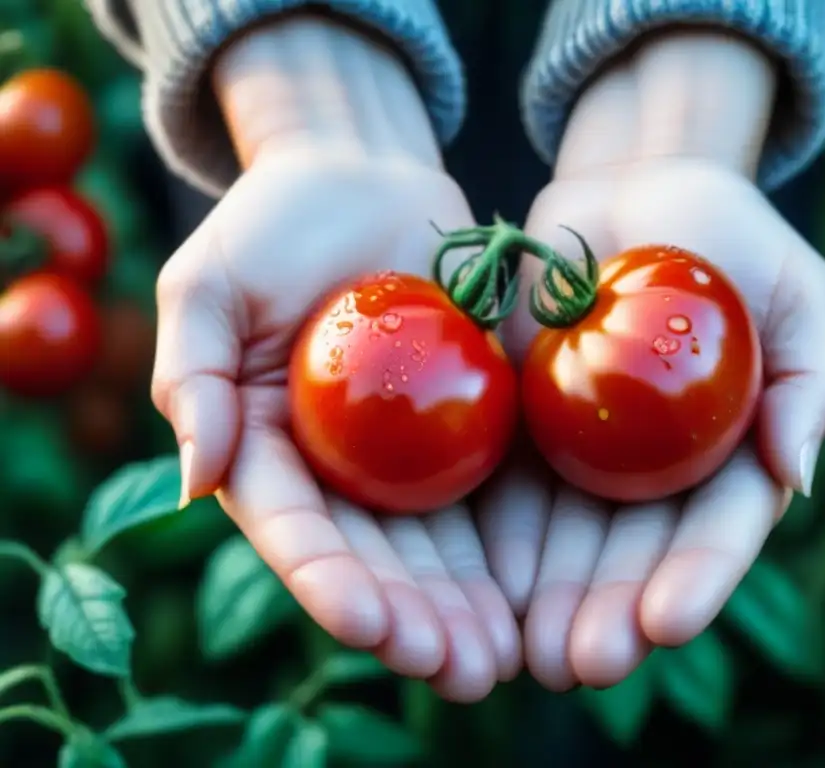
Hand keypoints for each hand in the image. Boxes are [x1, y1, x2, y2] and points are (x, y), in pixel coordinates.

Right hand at [152, 18, 518, 700]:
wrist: (363, 180)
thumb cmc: (270, 224)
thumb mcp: (210, 285)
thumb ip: (192, 376)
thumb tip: (195, 481)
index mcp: (266, 454)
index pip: (296, 532)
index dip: (330, 583)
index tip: (371, 623)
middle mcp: (336, 473)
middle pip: (374, 562)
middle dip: (412, 621)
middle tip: (460, 669)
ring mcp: (403, 458)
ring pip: (434, 550)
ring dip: (464, 609)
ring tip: (501, 658)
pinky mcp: (463, 429)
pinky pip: (487, 496)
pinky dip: (508, 549)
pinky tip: (538, 593)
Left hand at [476, 30, 824, 689]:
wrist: (630, 197)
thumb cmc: (729, 237)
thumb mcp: (795, 291)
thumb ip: (810, 378)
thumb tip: (797, 473)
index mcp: (727, 459)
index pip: (714, 531)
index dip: (694, 579)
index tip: (667, 620)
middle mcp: (654, 477)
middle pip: (631, 559)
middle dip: (608, 614)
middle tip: (580, 663)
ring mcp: (584, 460)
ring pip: (564, 546)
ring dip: (545, 602)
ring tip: (524, 652)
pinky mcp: (522, 432)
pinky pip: (505, 494)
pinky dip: (493, 543)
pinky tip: (475, 586)